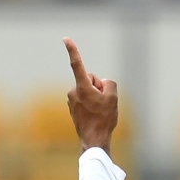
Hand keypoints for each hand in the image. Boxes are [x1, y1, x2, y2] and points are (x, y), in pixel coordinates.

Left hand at [64, 38, 117, 155]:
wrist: (93, 140)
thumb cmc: (103, 119)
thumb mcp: (113, 98)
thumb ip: (109, 83)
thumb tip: (103, 84)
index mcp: (82, 86)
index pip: (77, 64)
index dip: (73, 50)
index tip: (66, 39)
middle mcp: (73, 91)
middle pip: (91, 80)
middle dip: (98, 88)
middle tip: (103, 103)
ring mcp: (72, 100)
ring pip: (88, 91)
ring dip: (95, 97)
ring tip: (99, 112)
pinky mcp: (73, 108)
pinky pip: (85, 100)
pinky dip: (92, 104)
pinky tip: (95, 116)